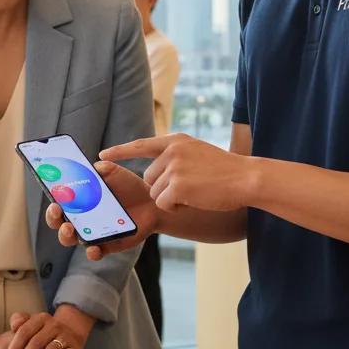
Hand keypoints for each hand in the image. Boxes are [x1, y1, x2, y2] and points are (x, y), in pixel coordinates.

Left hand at [6, 305, 94, 348]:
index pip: (25, 331)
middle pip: (37, 342)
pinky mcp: (74, 348)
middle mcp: (54, 325)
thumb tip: (14, 326)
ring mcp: (65, 336)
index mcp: (40, 318)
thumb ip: (18, 321)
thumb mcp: (30, 323)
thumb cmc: (42, 332)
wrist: (70, 333)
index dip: (15, 346)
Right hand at [45, 161, 158, 260]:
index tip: (54, 201)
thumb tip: (90, 167)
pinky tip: (93, 248)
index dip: (52, 204)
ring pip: (72, 240)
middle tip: (57, 212)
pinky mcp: (108, 245)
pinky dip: (92, 252)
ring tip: (69, 229)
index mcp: (80, 201)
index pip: (59, 205)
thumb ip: (100, 168)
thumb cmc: (129, 186)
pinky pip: (95, 253)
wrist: (151, 201)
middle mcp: (82, 219)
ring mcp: (93, 233)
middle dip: (54, 220)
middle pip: (59, 224)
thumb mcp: (114, 173)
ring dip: (65, 236)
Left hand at [101, 134, 253, 214]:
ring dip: (172, 200)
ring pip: (156, 193)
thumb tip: (155, 170)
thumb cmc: (226, 171)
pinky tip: (194, 201)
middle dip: (164, 189)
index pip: (142, 144)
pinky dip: (177, 208)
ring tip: (195, 193)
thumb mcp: (198, 152)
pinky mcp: (177, 186)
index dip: (121, 150)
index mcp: (176, 141)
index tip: (102, 155)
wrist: (246, 178)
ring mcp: (174, 167)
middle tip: (190, 189)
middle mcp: (172, 151)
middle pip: (149, 178)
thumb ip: (177, 156)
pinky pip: (164, 204)